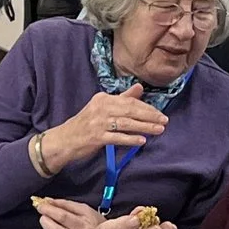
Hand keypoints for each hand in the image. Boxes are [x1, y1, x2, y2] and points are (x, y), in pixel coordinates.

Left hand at [34, 196, 101, 228]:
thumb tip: (48, 201)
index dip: (48, 210)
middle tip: (44, 215)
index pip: (62, 217)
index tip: (41, 205)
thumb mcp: (84, 210)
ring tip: (53, 224)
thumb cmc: (94, 223)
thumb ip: (66, 204)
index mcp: (84, 225)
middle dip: (45, 220)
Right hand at [40, 85, 168, 173]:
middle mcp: (101, 108)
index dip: (147, 108)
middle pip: (130, 110)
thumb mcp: (102, 108)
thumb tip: (139, 87)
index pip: (129, 101)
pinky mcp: (96, 137)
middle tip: (164, 121)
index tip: (159, 114)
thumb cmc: (85, 124)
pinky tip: (142, 140)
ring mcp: (98, 123)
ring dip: (145, 127)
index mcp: (103, 99)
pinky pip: (117, 137)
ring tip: (159, 130)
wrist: (64, 140)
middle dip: (149, 116)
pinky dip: (130, 139)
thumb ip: (121, 98)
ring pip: (126, 123)